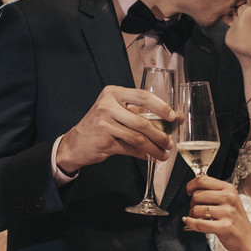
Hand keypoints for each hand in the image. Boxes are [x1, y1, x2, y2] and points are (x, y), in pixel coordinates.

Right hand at [55, 85, 175, 173]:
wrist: (75, 143)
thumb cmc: (101, 124)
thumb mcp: (116, 110)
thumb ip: (141, 111)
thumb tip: (175, 117)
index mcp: (114, 93)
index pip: (143, 96)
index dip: (161, 107)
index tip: (173, 117)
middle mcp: (107, 105)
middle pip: (142, 121)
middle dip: (159, 135)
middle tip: (169, 143)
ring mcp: (104, 123)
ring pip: (137, 138)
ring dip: (153, 148)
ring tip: (162, 154)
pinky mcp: (104, 141)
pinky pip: (129, 148)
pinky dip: (142, 154)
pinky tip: (148, 157)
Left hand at [184, 175, 250, 250]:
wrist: (247, 237)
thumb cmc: (235, 219)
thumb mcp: (229, 199)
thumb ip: (213, 191)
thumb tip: (193, 187)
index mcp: (229, 189)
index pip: (203, 180)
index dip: (191, 185)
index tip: (189, 191)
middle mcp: (229, 198)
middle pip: (197, 195)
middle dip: (192, 203)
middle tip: (196, 208)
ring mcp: (227, 212)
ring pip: (197, 209)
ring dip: (192, 214)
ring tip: (197, 217)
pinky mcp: (224, 226)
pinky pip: (199, 223)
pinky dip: (191, 223)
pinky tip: (190, 222)